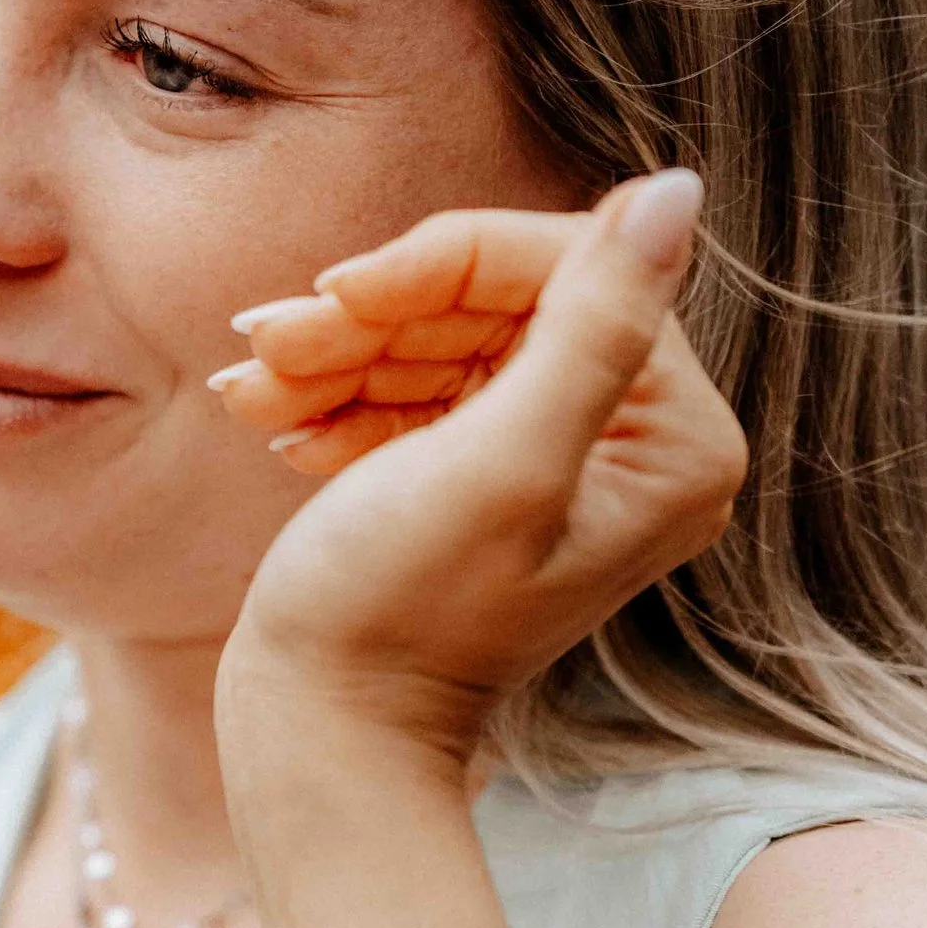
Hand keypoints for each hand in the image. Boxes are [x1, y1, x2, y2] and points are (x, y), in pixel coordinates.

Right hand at [215, 175, 743, 769]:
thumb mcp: (505, 463)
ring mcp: (558, 464)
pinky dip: (341, 398)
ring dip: (338, 354)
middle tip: (270, 342)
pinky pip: (419, 396)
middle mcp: (636, 446)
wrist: (323, 736)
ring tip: (251, 386)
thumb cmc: (401, 615)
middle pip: (498, 304)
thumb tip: (673, 191)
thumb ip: (595, 327)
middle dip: (375, 317)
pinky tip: (272, 420)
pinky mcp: (486, 483)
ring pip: (444, 344)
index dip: (441, 266)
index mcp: (676, 439)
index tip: (336, 296)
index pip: (566, 271)